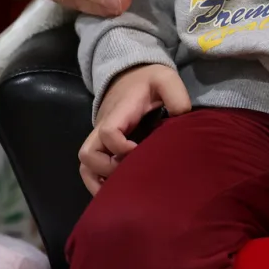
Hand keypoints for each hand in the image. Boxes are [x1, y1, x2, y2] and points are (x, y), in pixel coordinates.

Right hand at [78, 64, 190, 193]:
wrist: (131, 75)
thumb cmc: (148, 80)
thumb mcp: (165, 79)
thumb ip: (176, 96)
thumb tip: (182, 118)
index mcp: (118, 114)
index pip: (108, 132)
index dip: (122, 147)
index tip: (140, 152)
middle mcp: (103, 128)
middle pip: (88, 154)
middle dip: (107, 169)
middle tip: (130, 174)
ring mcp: (100, 139)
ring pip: (85, 166)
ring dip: (98, 182)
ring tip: (120, 193)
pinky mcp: (103, 146)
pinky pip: (90, 169)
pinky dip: (98, 183)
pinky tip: (116, 191)